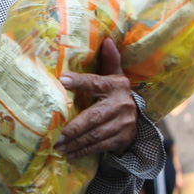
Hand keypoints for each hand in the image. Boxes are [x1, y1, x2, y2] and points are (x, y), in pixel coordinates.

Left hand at [53, 39, 137, 160]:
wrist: (138, 117)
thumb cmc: (116, 93)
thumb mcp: (114, 76)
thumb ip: (109, 60)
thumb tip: (106, 39)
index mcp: (116, 86)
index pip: (96, 82)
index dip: (80, 81)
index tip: (63, 80)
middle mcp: (122, 105)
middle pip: (93, 117)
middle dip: (73, 128)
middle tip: (55, 135)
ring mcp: (124, 124)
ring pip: (96, 135)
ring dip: (75, 142)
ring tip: (58, 146)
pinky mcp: (123, 139)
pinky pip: (101, 146)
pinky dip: (84, 150)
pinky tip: (70, 153)